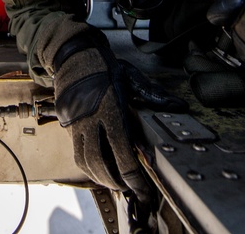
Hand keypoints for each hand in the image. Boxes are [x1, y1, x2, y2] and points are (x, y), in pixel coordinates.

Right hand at [38, 18, 186, 202]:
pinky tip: (99, 168)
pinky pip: (76, 152)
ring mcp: (76, 123)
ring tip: (115, 183)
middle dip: (117, 182)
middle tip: (130, 190)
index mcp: (110, 110)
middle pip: (101, 164)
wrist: (73, 54)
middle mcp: (91, 120)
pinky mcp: (67, 124)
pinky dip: (88, 166)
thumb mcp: (130, 77)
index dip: (134, 178)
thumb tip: (177, 107)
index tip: (143, 190)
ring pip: (85, 161)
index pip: (122, 154)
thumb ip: (153, 95)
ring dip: (100, 177)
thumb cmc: (103, 65)